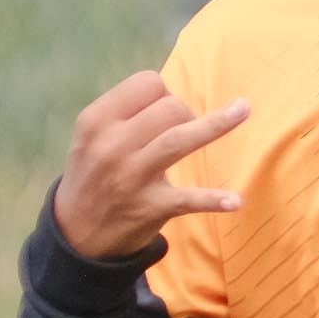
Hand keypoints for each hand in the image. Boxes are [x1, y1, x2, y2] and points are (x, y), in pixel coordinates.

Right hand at [53, 72, 246, 261]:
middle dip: (186, 111)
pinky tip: (236, 201)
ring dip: (216, 124)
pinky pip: (188, 198)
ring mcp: (132, 176)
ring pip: (179, 139)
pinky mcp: (151, 207)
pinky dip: (214, 199)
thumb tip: (172, 93)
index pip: (147, 83)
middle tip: (183, 130)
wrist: (75, 234)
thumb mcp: (93, 136)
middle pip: (169, 107)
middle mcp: (112, 145)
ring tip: (243, 110)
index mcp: (97, 120)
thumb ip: (125, 112)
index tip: (162, 110)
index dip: (163, 93)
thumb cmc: (93, 173)